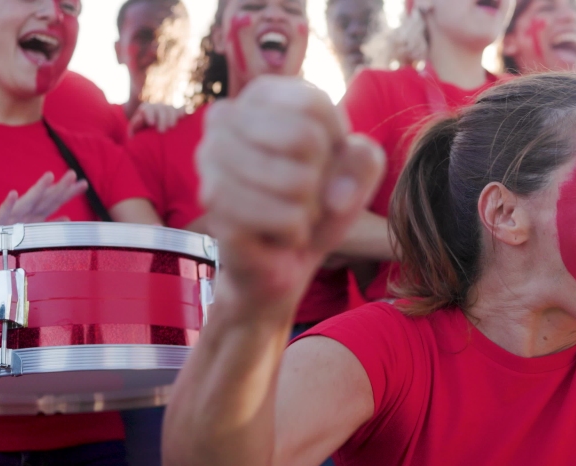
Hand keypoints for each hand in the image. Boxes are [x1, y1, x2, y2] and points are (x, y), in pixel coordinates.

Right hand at [0, 171, 87, 227]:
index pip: (54, 202)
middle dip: (60, 187)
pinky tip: (13, 194)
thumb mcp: (31, 230)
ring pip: (27, 202)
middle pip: (46, 199)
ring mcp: (12, 218)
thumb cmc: (7, 237)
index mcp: (35, 215)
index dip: (68, 193)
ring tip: (49, 176)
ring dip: (38, 190)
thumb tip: (67, 218)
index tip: (83, 183)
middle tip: (73, 174)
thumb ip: (49, 224)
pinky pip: (2, 214)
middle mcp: (25, 213)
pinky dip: (8, 205)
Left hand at [128, 103, 185, 135]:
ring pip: (171, 109)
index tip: (151, 123)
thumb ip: (135, 124)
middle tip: (162, 131)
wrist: (152, 130)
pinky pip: (182, 109)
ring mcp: (168, 109)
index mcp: (146, 109)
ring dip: (172, 116)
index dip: (150, 115)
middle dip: (162, 119)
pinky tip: (184, 116)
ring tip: (172, 126)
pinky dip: (183, 112)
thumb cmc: (143, 132)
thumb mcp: (136, 129)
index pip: (148, 109)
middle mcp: (158, 107)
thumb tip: (139, 119)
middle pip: (161, 109)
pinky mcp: (177, 113)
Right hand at [197, 76, 383, 313]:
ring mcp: (211, 159)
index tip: (322, 159)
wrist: (281, 259)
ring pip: (298, 182)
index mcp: (260, 95)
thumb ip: (365, 160)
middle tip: (303, 193)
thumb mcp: (354, 173)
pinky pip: (285, 218)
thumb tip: (335, 195)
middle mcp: (224, 118)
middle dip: (320, 176)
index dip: (335, 140)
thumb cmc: (316, 203)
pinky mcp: (213, 204)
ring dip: (308, 209)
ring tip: (291, 213)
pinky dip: (296, 233)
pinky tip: (279, 235)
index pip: (314, 103)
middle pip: (306, 138)